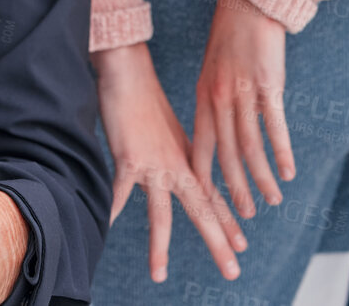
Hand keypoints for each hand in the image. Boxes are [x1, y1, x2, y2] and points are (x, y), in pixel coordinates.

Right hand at [94, 43, 243, 281]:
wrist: (130, 73)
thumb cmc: (145, 99)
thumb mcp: (168, 132)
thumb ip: (171, 158)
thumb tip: (169, 179)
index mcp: (187, 158)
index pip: (211, 197)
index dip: (226, 222)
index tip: (241, 245)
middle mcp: (176, 165)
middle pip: (200, 210)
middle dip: (217, 241)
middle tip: (233, 270)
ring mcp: (154, 164)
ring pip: (160, 214)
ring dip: (160, 247)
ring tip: (159, 276)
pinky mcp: (129, 159)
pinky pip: (120, 193)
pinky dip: (112, 210)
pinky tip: (106, 227)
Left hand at [191, 0, 294, 219]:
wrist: (247, 3)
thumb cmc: (231, 37)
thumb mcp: (214, 71)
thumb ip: (217, 102)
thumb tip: (227, 130)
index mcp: (203, 98)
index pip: (200, 149)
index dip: (205, 181)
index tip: (210, 207)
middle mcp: (219, 100)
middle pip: (226, 156)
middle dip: (234, 191)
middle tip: (244, 217)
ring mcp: (243, 93)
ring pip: (250, 147)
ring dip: (261, 179)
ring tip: (272, 201)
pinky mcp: (267, 85)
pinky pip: (274, 126)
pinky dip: (282, 152)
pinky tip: (288, 172)